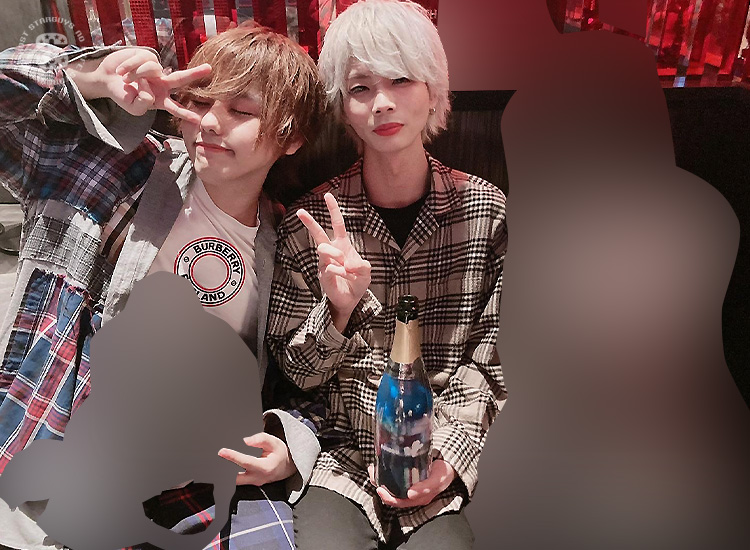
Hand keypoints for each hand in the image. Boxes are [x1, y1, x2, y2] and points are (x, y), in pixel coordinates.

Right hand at [67, 48, 210, 122]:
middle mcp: (161, 84)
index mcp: (160, 99)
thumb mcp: (132, 107)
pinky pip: (141, 61)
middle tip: (209, 68)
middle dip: (195, 74)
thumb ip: (143, 104)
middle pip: (180, 78)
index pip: (174, 108)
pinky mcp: (148, 56)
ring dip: (135, 75)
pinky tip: (123, 71)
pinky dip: (129, 67)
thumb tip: (151, 93)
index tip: (198, 119)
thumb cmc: (122, 95)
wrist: (107, 78)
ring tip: (126, 79)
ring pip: (151, 70)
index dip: (185, 114)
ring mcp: (156, 70)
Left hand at [218, 433, 296, 485]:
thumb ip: (260, 439)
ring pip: (235, 482)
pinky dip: (229, 475)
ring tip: (218, 462)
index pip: (246, 462)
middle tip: (216, 459)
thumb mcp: (274, 442)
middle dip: (225, 470)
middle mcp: (258, 478)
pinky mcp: (249, 483)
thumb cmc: (279, 454)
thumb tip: (245, 440)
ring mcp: (253, 483)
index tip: (222, 452)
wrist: (286, 466)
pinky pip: (237, 482)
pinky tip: (225, 466)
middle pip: (236, 478)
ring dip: (226, 473)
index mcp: (265, 467)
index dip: (233, 456)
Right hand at [297, 193, 370, 331]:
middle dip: (310, 222)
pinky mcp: (323, 274)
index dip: (333, 210)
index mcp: (343, 245)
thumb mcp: (366, 272)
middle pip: (319, 233)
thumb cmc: (357, 282)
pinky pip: (329, 267)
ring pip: (323, 248)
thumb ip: (362, 265)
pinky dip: (341, 271)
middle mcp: (331, 251)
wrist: (350, 300)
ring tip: (345, 265)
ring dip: (336, 254)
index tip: (327, 195)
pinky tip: (346, 275)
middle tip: (300, 212)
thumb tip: (349, 263)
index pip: (337, 224)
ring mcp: (325, 262)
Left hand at [369, 459, 455, 507]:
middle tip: (372, 473)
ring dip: (380, 478)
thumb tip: (410, 495)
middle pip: (391, 494)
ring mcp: (409, 485)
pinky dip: (386, 472)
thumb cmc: (444, 474)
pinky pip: (394, 477)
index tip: (379, 488)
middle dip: (379, 485)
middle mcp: (411, 494)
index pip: (398, 502)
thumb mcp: (437, 481)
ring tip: (373, 469)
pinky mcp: (408, 476)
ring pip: (391, 485)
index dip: (387, 497)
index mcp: (417, 498)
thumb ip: (426, 488)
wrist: (450, 465)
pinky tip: (382, 465)